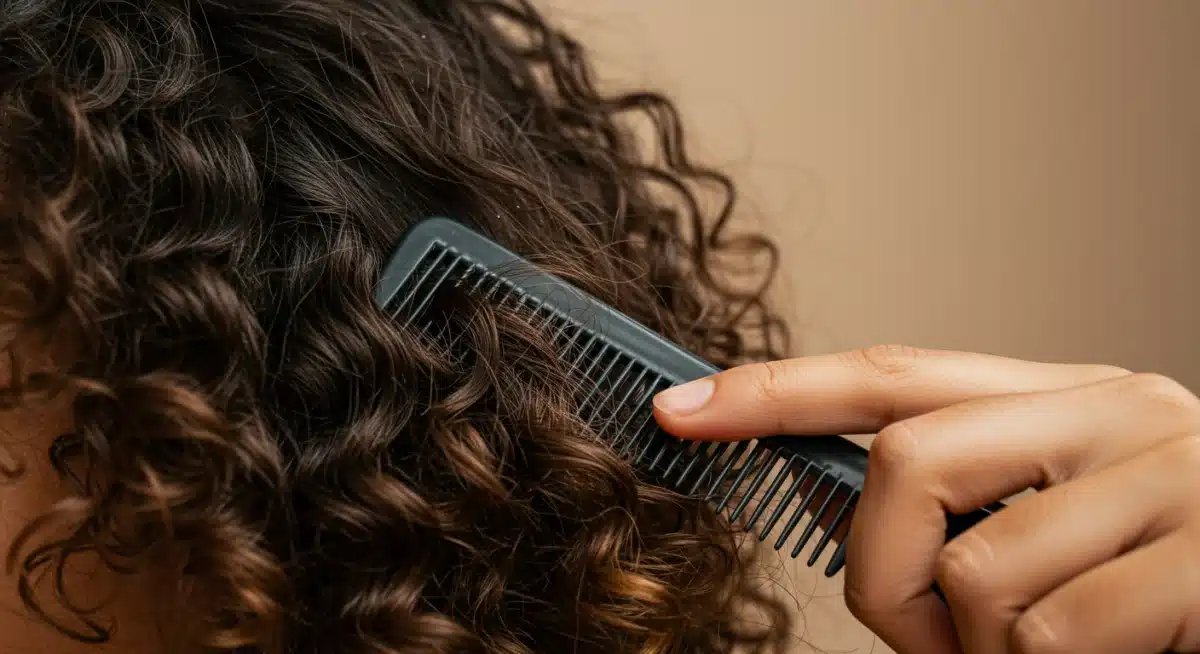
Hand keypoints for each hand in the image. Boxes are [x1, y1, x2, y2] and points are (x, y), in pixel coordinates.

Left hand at [652, 345, 1199, 653]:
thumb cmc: (1167, 591)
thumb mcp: (1059, 532)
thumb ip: (964, 514)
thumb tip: (848, 533)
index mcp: (1068, 399)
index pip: (893, 374)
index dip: (774, 391)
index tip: (677, 410)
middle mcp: (1118, 413)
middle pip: (906, 460)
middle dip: (880, 575)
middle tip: (931, 639)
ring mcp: (1171, 480)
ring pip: (976, 576)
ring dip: (977, 653)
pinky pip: (1051, 633)